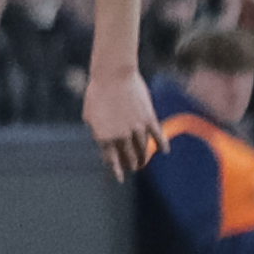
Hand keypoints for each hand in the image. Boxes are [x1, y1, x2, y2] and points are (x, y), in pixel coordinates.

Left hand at [84, 65, 162, 181]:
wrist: (113, 75)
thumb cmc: (97, 91)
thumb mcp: (89, 114)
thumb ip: (96, 128)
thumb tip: (101, 138)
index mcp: (103, 135)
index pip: (111, 158)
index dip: (116, 169)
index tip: (120, 177)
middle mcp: (120, 136)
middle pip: (128, 155)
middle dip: (131, 164)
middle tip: (134, 168)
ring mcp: (136, 128)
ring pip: (143, 148)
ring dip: (144, 157)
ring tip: (144, 162)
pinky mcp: (149, 118)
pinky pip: (158, 135)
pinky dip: (162, 144)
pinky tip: (165, 151)